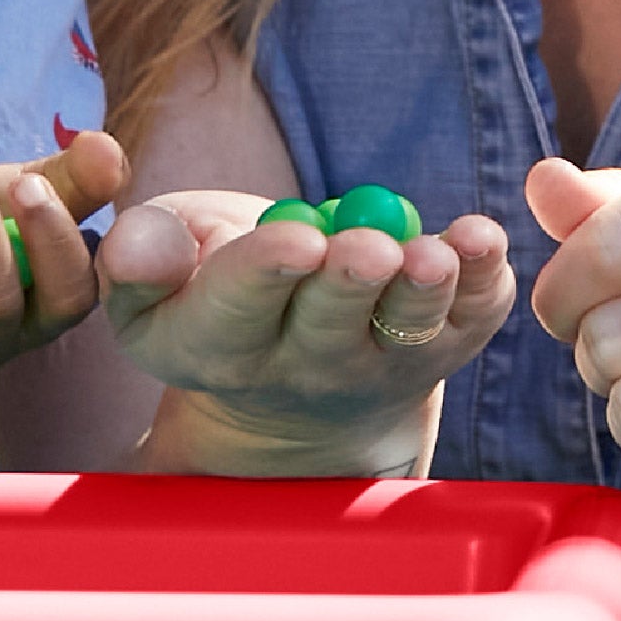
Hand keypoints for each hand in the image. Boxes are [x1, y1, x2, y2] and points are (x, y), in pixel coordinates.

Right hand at [97, 190, 514, 476]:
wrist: (289, 378)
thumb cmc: (213, 293)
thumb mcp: (156, 277)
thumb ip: (143, 254)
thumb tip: (135, 246)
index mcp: (215, 345)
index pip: (236, 311)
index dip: (264, 274)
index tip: (294, 242)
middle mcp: (300, 369)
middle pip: (329, 325)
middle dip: (350, 280)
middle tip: (369, 248)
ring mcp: (379, 364)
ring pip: (406, 330)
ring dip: (424, 290)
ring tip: (434, 256)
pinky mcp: (443, 347)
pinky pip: (471, 319)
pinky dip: (485, 280)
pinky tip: (484, 242)